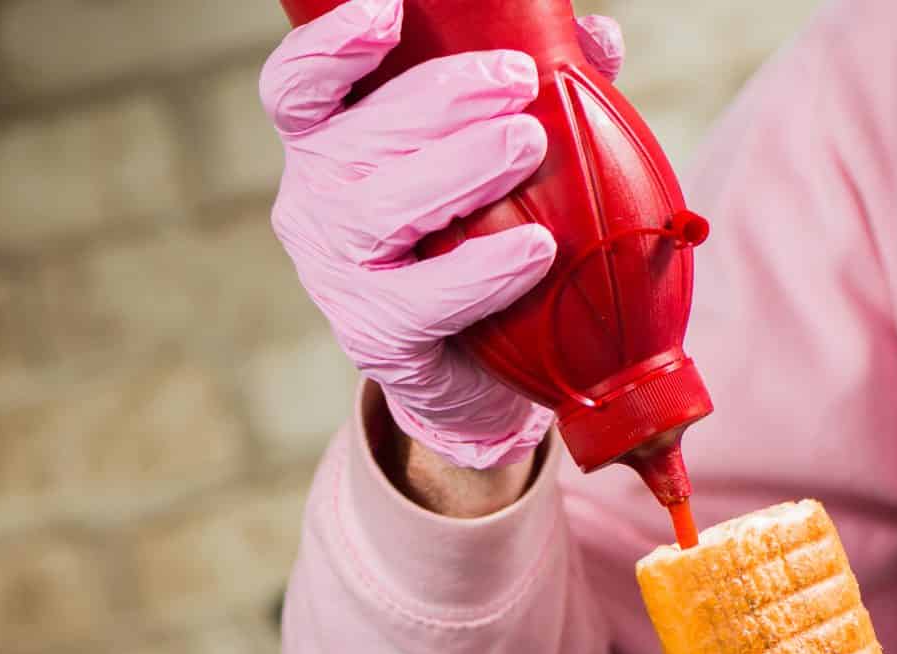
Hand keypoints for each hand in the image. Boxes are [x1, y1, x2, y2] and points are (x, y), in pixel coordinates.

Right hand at [261, 0, 625, 470]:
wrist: (472, 374)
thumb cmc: (473, 242)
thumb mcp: (494, 162)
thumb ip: (533, 98)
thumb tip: (598, 40)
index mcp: (331, 145)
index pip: (297, 89)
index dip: (328, 47)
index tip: (385, 11)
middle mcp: (317, 203)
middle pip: (355, 138)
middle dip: (439, 98)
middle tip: (516, 79)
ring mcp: (339, 274)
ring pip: (382, 210)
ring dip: (460, 168)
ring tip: (527, 144)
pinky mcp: (376, 336)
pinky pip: (424, 299)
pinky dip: (483, 270)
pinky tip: (536, 247)